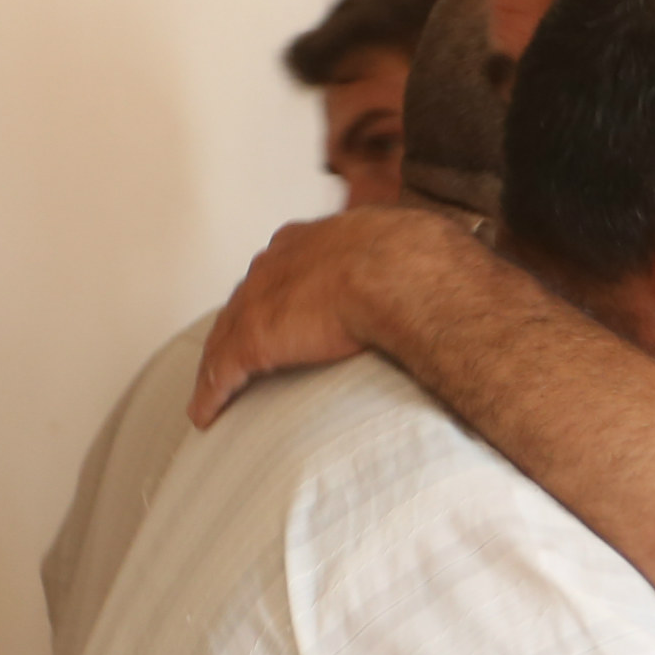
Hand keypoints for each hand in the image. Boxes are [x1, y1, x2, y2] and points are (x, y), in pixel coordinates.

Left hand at [186, 206, 461, 426]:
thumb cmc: (423, 263)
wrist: (405, 273)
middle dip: (239, 323)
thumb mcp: (413, 251)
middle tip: (235, 352)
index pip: (281, 268)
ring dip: (217, 365)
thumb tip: (450, 279)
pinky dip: (211, 394)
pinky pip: (222, 371)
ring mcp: (262, 298)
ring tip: (211, 392)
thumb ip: (412, 266)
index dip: (277, 292)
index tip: (279, 309)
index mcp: (316, 239)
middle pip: (246, 298)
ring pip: (225, 336)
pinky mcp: (254, 337)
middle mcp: (279, 261)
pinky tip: (204, 416)